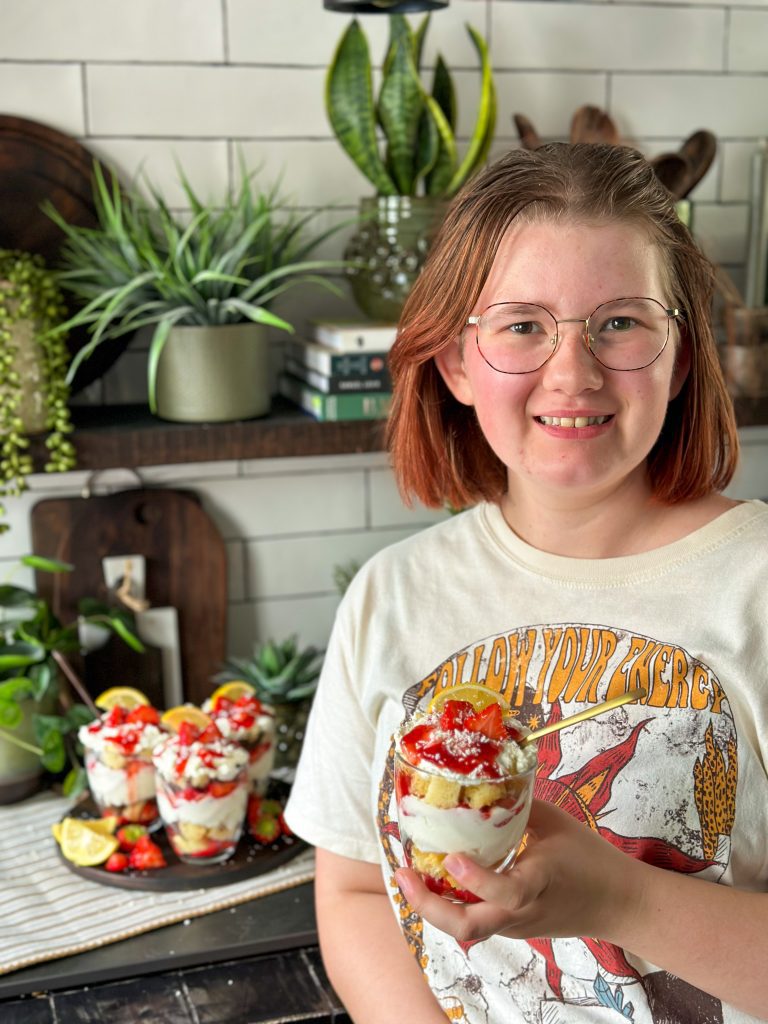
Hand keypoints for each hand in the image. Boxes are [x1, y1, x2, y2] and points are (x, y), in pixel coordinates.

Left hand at [394, 799, 644, 944]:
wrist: (619, 904)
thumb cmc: (589, 858)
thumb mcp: (555, 823)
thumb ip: (515, 807)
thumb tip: (477, 783)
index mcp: (540, 882)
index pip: (507, 892)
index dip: (477, 879)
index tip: (453, 856)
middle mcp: (522, 911)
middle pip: (470, 927)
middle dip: (431, 908)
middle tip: (404, 875)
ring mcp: (515, 925)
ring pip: (467, 929)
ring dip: (433, 907)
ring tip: (407, 875)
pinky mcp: (511, 927)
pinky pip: (474, 920)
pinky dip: (448, 903)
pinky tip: (430, 878)